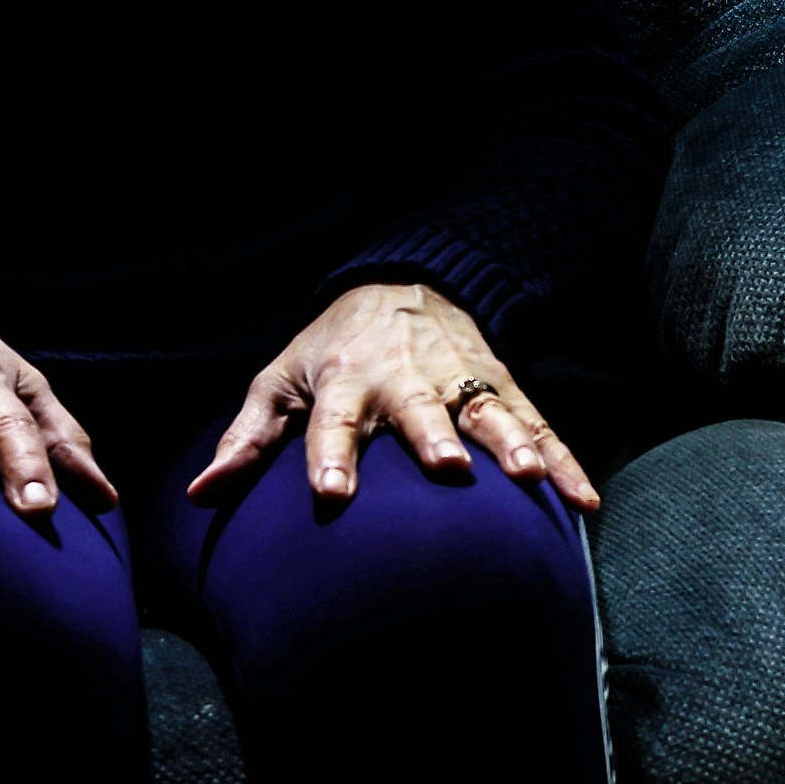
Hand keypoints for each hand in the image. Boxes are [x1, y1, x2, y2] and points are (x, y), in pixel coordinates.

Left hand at [185, 282, 599, 513]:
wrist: (408, 284)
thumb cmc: (332, 348)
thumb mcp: (281, 379)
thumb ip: (247, 439)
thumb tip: (200, 494)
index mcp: (347, 379)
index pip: (335, 421)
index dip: (332, 456)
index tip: (332, 494)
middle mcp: (408, 379)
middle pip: (423, 411)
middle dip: (435, 437)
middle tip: (448, 468)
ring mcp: (462, 381)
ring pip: (490, 412)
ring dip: (510, 443)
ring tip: (529, 479)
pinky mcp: (503, 388)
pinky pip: (538, 426)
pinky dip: (565, 461)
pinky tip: (584, 500)